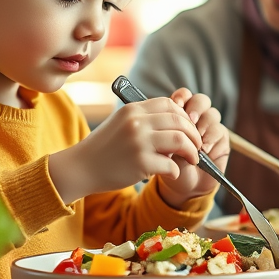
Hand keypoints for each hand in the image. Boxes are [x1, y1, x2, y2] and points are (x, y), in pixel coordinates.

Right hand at [49, 97, 204, 203]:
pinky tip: (172, 173)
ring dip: (192, 152)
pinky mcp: (140, 163)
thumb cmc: (104, 148)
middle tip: (197, 147)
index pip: (170, 104)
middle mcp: (136, 122)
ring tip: (193, 159)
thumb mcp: (121, 123)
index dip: (185, 117)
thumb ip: (144, 119)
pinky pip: (171, 165)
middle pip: (180, 121)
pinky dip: (176, 170)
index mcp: (133, 110)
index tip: (188, 129)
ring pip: (180, 140)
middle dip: (194, 135)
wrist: (81, 168)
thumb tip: (177, 122)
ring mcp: (138, 142)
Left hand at [157, 88, 229, 205]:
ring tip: (196, 139)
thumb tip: (173, 118)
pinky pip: (221, 131)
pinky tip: (204, 150)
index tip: (176, 104)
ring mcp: (210, 128)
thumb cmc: (167, 163)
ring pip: (212, 114)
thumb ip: (168, 130)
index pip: (185, 95)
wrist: (181, 184)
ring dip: (204, 125)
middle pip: (202, 100)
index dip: (182, 96)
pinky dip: (212, 139)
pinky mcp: (222, 140)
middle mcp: (197, 118)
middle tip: (190, 119)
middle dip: (196, 107)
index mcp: (180, 113)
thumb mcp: (162, 145)